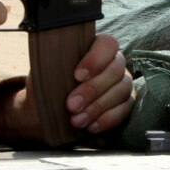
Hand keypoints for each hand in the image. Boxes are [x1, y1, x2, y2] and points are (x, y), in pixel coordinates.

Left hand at [0, 34, 134, 144]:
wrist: (45, 111)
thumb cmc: (48, 84)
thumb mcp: (46, 68)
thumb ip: (54, 55)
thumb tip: (51, 45)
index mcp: (95, 47)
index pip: (107, 44)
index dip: (96, 59)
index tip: (77, 75)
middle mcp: (113, 62)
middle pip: (114, 71)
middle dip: (92, 90)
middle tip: (71, 105)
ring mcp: (122, 82)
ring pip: (121, 91)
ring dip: (97, 108)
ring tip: (76, 120)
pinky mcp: (124, 103)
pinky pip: (124, 110)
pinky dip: (107, 119)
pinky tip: (90, 126)